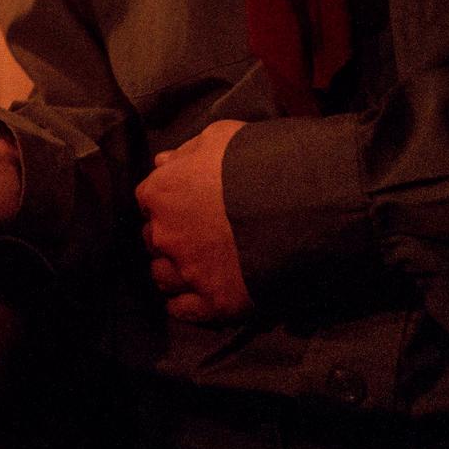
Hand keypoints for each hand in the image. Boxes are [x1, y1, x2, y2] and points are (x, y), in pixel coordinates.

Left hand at [137, 119, 248, 323]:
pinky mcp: (214, 302)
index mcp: (161, 192)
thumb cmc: (257, 162)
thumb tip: (161, 161)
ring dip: (173, 271)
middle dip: (170, 236)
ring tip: (192, 267)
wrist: (299, 204)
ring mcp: (189, 271)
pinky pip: (183, 310)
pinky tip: (191, 299)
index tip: (185, 205)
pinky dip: (183, 306)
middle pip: (154, 239)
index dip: (167, 204)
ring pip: (162, 276)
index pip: (148, 201)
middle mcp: (166, 235)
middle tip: (194, 235)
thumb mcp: (219, 138)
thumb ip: (186, 152)